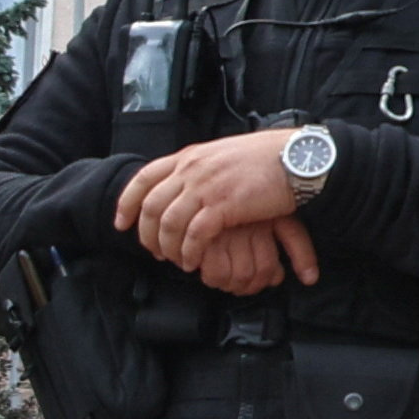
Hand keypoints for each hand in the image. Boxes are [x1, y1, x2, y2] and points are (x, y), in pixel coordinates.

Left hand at [120, 131, 327, 293]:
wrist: (297, 159)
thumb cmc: (268, 159)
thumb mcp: (224, 156)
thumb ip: (201, 169)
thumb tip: (187, 186)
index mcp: (190, 156)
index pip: (144, 178)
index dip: (127, 203)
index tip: (121, 224)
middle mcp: (192, 169)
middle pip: (152, 205)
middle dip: (147, 234)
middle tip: (155, 252)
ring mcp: (206, 186)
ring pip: (169, 223)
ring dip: (168, 248)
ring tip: (178, 261)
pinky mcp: (223, 205)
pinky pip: (194, 235)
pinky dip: (189, 252)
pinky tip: (194, 261)